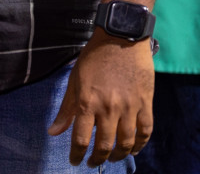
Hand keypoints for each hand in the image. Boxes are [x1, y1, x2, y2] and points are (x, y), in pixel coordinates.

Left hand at [48, 30, 154, 165]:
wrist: (121, 38)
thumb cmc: (94, 57)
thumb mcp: (74, 80)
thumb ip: (66, 109)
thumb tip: (53, 132)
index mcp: (87, 102)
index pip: (80, 138)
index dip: (77, 154)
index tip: (75, 162)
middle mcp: (109, 108)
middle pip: (104, 145)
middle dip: (97, 159)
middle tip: (92, 162)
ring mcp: (130, 107)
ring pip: (126, 142)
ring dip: (119, 155)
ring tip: (112, 158)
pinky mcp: (146, 104)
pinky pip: (145, 131)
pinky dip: (140, 144)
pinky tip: (134, 149)